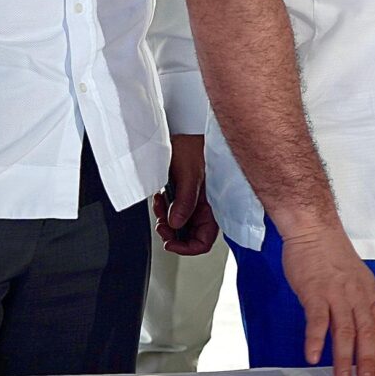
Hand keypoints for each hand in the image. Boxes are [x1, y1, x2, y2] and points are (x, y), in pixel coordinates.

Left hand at [155, 134, 218, 256]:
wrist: (186, 127)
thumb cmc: (194, 145)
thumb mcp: (188, 174)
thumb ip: (184, 202)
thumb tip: (177, 224)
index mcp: (214, 205)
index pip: (204, 241)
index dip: (186, 248)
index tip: (170, 243)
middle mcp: (206, 206)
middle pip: (190, 235)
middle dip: (173, 233)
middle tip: (161, 225)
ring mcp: (197, 200)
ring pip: (181, 224)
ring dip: (167, 220)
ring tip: (160, 208)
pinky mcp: (187, 193)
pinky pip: (175, 210)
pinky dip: (165, 208)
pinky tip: (162, 198)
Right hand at [277, 226, 374, 375]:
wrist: (314, 229)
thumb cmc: (331, 254)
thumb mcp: (355, 277)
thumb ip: (357, 301)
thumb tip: (358, 326)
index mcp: (369, 293)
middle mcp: (357, 295)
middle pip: (366, 333)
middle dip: (367, 362)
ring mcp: (336, 294)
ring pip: (344, 331)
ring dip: (344, 358)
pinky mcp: (315, 292)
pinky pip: (317, 320)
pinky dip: (316, 340)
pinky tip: (313, 357)